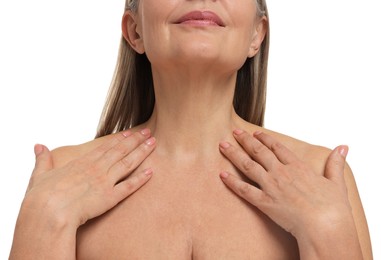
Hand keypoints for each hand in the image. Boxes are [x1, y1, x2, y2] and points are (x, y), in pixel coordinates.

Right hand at [22, 129, 155, 227]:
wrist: (49, 212)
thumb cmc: (42, 196)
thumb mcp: (40, 175)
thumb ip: (42, 160)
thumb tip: (38, 146)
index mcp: (82, 163)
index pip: (105, 147)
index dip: (119, 140)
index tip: (129, 133)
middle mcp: (96, 168)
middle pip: (120, 151)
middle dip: (136, 140)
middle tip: (148, 132)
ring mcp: (105, 182)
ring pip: (128, 163)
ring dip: (141, 152)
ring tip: (153, 143)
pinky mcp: (110, 197)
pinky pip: (129, 186)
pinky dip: (141, 179)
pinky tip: (151, 172)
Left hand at [218, 130, 352, 238]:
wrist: (325, 226)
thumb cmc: (333, 207)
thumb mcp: (337, 182)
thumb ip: (336, 163)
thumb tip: (343, 147)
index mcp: (298, 166)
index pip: (278, 148)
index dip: (265, 139)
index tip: (256, 133)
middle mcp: (281, 172)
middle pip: (259, 152)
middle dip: (245, 140)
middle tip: (234, 131)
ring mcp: (271, 186)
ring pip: (248, 166)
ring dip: (234, 154)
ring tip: (223, 145)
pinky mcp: (264, 202)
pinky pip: (244, 190)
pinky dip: (232, 182)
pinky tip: (221, 175)